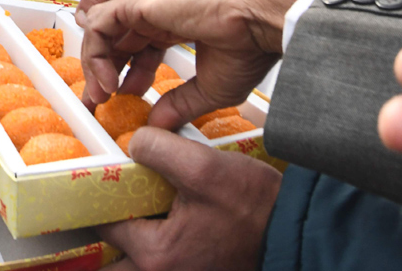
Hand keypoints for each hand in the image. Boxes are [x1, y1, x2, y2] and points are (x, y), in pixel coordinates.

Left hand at [81, 0, 316, 128]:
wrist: (259, 20)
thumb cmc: (249, 45)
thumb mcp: (211, 87)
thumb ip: (181, 104)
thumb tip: (159, 125)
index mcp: (173, 26)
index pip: (136, 48)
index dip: (123, 75)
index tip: (119, 101)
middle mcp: (156, 13)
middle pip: (115, 41)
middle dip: (102, 73)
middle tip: (99, 103)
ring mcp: (145, 5)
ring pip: (101, 32)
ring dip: (96, 66)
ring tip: (103, 96)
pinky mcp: (136, 1)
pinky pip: (99, 26)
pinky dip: (96, 54)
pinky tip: (109, 82)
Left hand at [98, 126, 280, 270]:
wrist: (299, 233)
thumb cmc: (256, 207)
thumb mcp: (204, 166)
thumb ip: (159, 150)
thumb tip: (132, 144)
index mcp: (156, 256)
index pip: (106, 226)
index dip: (102, 199)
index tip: (106, 178)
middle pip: (113, 263)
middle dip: (109, 237)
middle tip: (114, 208)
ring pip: (135, 267)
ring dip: (130, 247)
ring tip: (137, 215)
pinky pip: (162, 266)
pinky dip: (156, 250)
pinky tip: (167, 221)